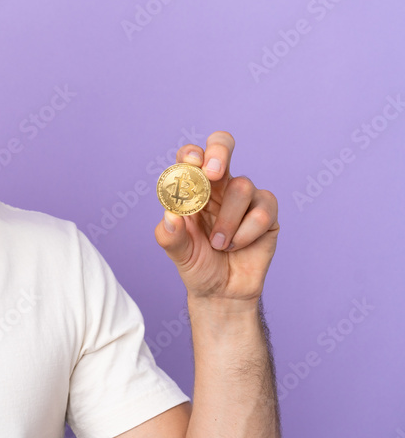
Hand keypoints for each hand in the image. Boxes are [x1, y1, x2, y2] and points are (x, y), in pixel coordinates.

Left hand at [153, 131, 279, 302]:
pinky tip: (238, 246)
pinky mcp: (267, 213)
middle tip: (213, 173)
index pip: (192, 157)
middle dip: (219, 151)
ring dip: (227, 220)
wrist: (222, 292)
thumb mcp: (178, 253)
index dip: (192, 154)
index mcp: (192, 188)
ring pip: (242, 186)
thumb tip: (170, 217)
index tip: (193, 164)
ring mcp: (245, 196)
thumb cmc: (197, 264)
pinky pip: (262, 212)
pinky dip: (246, 233)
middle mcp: (219, 185)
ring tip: (218, 244)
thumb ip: (170, 236)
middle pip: (223, 146)